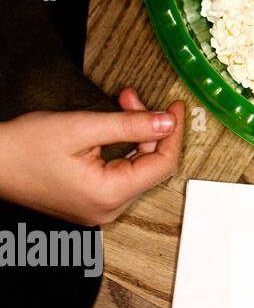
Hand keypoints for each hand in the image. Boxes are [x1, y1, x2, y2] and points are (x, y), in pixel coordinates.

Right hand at [0, 88, 184, 225]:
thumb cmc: (23, 148)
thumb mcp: (82, 127)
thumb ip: (131, 125)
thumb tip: (168, 123)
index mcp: (109, 195)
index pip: (162, 164)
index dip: (174, 133)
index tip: (177, 108)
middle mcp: (108, 209)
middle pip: (149, 164)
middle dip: (148, 127)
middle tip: (134, 98)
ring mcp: (99, 207)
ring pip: (135, 166)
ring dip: (134, 134)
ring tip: (122, 103)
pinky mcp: (90, 200)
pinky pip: (119, 172)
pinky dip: (122, 147)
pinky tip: (115, 125)